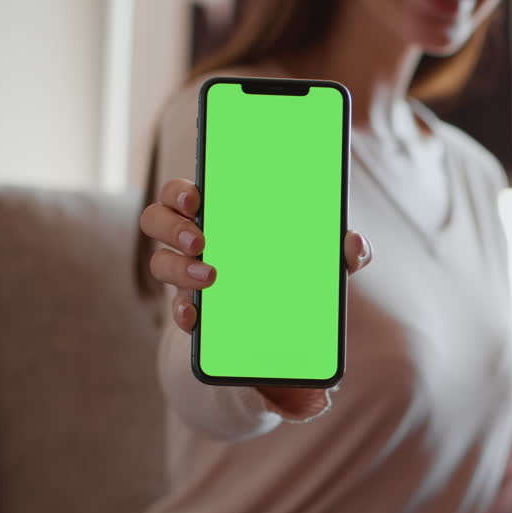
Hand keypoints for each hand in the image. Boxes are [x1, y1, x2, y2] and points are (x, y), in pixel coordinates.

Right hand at [139, 177, 371, 416]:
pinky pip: (176, 308)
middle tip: (202, 239)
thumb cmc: (298, 267)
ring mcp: (189, 273)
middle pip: (157, 220)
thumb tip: (354, 244)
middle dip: (173, 227)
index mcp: (219, 212)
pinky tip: (196, 318)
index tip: (196, 199)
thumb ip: (342, 249)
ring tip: (209, 276)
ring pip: (160, 262)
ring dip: (178, 268)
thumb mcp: (322, 257)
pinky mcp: (194, 307)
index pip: (182, 192)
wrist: (289, 320)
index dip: (179, 192)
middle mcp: (194, 237)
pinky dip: (183, 312)